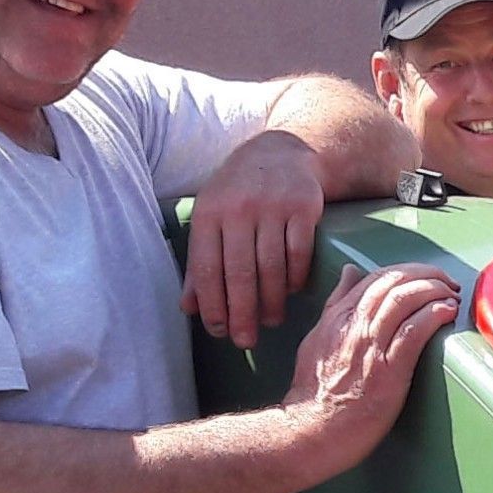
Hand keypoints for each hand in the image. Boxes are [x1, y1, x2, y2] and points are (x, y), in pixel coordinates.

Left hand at [185, 130, 325, 345]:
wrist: (281, 152)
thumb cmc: (238, 192)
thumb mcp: (211, 217)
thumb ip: (200, 262)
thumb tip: (189, 309)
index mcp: (209, 213)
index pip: (207, 268)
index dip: (212, 305)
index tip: (218, 331)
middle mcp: (239, 208)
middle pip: (240, 273)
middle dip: (241, 313)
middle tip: (245, 341)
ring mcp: (273, 206)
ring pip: (271, 267)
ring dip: (271, 301)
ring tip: (271, 321)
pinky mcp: (304, 206)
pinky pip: (298, 253)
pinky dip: (295, 278)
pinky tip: (291, 292)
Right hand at [284, 264, 456, 463]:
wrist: (311, 431)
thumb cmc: (316, 393)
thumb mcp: (317, 338)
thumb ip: (335, 305)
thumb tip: (349, 273)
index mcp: (338, 317)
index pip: (376, 277)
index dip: (407, 271)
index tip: (426, 277)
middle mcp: (353, 325)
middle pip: (393, 281)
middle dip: (426, 274)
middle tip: (446, 282)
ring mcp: (369, 347)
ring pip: (404, 299)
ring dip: (434, 290)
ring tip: (452, 294)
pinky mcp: (387, 371)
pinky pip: (413, 331)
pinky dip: (434, 315)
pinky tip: (447, 311)